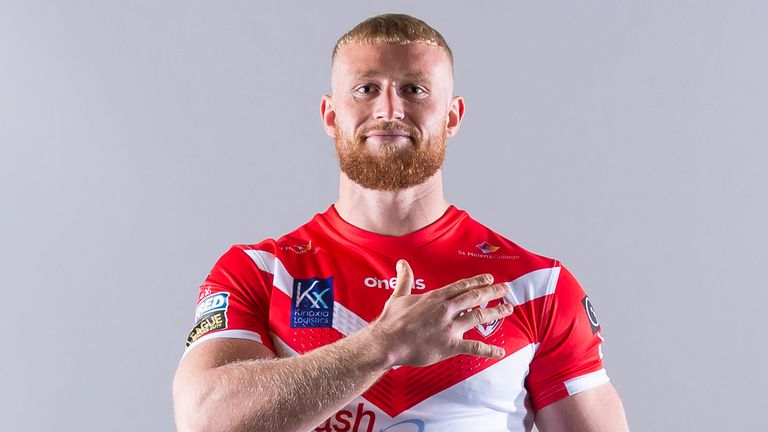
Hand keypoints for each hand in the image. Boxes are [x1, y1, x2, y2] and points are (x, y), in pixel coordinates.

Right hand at [367, 259, 513, 367]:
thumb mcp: (398, 295)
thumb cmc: (391, 321)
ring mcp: (450, 327)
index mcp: (435, 297)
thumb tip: (402, 263)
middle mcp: (446, 309)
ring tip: (507, 309)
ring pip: (478, 316)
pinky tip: (500, 351)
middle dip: (492, 292)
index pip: (462, 286)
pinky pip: (474, 347)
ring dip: (495, 312)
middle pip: (474, 297)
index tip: (489, 279)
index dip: (477, 281)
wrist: (387, 342)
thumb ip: (405, 279)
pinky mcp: (450, 345)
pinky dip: (489, 350)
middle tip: (505, 289)